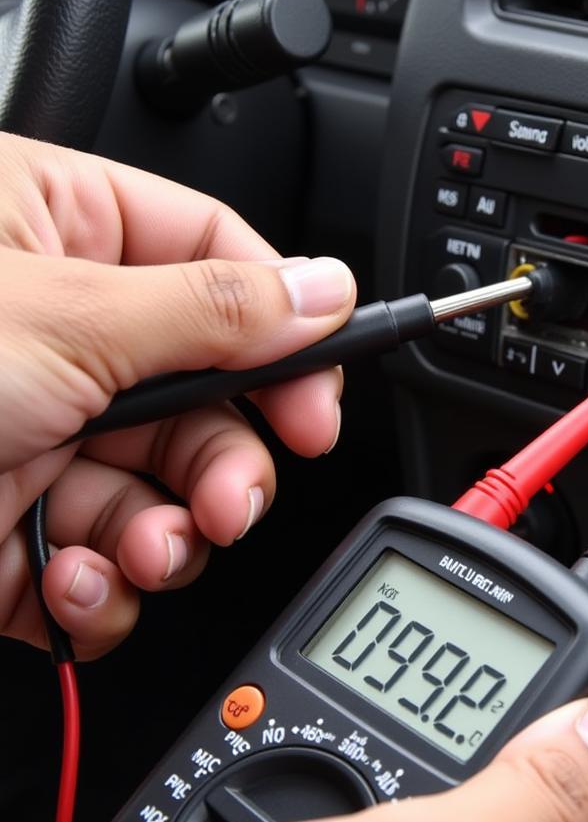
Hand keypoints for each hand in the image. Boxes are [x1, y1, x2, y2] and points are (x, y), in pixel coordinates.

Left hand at [0, 133, 355, 657]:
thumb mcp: (58, 317)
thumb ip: (214, 307)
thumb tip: (321, 288)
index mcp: (61, 234)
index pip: (222, 262)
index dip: (285, 331)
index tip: (316, 399)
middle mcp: (57, 334)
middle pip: (209, 396)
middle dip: (226, 463)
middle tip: (229, 500)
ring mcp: (36, 433)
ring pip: (163, 488)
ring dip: (166, 535)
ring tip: (139, 548)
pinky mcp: (11, 523)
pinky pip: (103, 557)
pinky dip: (100, 588)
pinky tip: (65, 580)